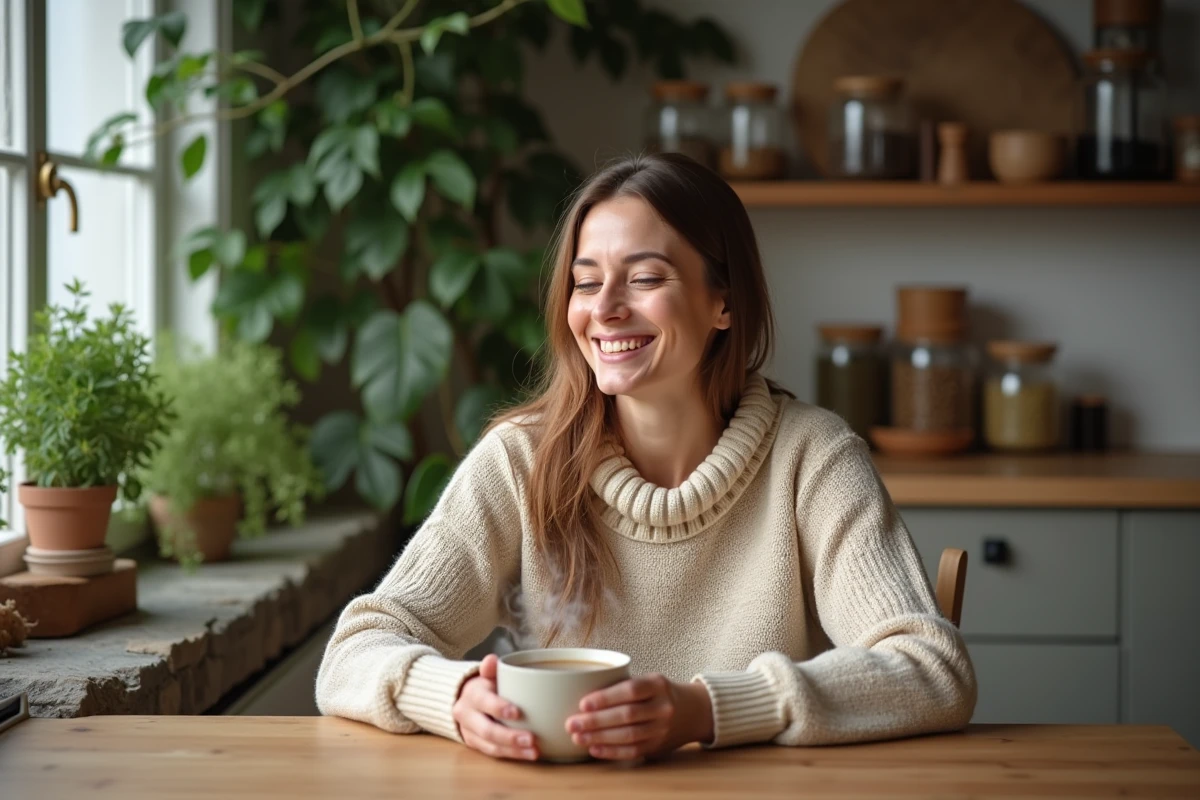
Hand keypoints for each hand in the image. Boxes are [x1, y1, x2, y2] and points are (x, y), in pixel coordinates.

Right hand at [452, 654, 538, 760]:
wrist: (464, 700)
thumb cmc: (485, 685)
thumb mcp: (487, 674)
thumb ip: (490, 668)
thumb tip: (492, 659)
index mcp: (472, 695)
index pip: (483, 701)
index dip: (498, 707)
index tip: (518, 712)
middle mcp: (467, 715)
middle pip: (487, 730)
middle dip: (509, 736)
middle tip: (532, 739)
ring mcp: (469, 732)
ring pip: (490, 745)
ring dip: (513, 750)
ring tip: (534, 751)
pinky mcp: (475, 745)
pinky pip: (493, 753)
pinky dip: (511, 755)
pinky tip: (528, 754)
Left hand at [565, 674, 713, 760]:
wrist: (693, 711)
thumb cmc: (659, 693)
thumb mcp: (648, 681)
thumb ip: (623, 686)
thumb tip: (582, 696)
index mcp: (658, 684)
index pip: (631, 690)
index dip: (606, 698)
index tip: (583, 703)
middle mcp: (663, 707)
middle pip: (627, 715)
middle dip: (596, 721)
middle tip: (572, 723)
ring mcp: (662, 729)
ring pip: (628, 735)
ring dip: (599, 738)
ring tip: (577, 737)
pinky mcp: (658, 746)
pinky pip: (633, 751)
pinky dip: (611, 751)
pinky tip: (594, 749)